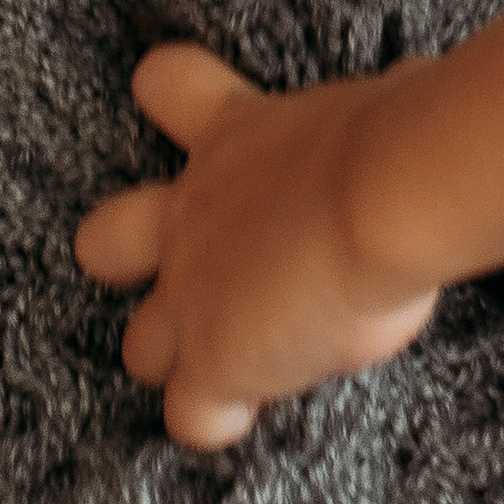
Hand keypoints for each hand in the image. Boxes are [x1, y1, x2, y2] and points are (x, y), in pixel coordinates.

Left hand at [75, 42, 440, 448]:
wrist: (385, 195)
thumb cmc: (400, 136)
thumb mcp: (375, 105)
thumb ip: (360, 124)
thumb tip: (400, 97)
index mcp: (234, 133)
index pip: (169, 84)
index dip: (174, 93)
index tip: (187, 99)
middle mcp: (193, 214)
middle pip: (103, 240)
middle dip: (123, 258)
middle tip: (187, 265)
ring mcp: (191, 296)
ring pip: (140, 350)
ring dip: (180, 357)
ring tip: (237, 356)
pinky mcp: (211, 366)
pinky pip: (192, 418)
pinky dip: (220, 418)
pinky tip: (257, 408)